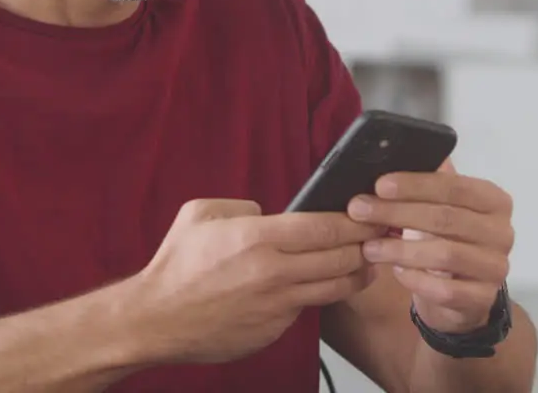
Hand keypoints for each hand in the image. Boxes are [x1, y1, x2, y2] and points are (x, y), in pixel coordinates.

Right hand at [129, 199, 381, 364]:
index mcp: (257, 238)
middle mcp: (273, 272)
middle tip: (380, 236)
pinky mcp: (274, 330)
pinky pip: (306, 308)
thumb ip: (243, 207)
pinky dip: (317, 296)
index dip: (355, 222)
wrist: (157, 318)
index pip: (326, 227)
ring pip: (335, 287)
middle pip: (341, 257)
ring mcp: (277, 305)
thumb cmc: (176, 265)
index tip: (368, 215)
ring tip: (366, 263)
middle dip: (366, 244)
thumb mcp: (200, 213)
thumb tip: (269, 214)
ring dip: (357, 274)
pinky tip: (319, 286)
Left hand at [346, 166, 514, 333]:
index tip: (379, 185)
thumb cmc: (442, 237)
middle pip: (445, 218)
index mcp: (493, 200)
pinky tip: (395, 271)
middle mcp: (502, 232)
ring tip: (369, 246)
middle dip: (396, 213)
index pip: (454, 186)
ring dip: (400, 249)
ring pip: (445, 255)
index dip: (415, 185)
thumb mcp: (437, 205)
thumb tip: (393, 153)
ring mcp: (495, 267)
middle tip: (359, 211)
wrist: (458, 291)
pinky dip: (415, 279)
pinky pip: (445, 290)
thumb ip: (425, 181)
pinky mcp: (483, 298)